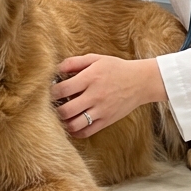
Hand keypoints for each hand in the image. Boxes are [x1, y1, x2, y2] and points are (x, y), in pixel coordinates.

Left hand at [50, 54, 167, 137]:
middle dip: (55, 109)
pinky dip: (75, 131)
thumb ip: (74, 62)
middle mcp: (95, 95)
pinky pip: (86, 132)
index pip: (63, 89)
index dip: (52, 92)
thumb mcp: (96, 59)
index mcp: (91, 78)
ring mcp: (101, 110)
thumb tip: (55, 69)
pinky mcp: (107, 120)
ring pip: (74, 124)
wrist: (140, 82)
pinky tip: (72, 124)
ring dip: (64, 122)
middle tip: (53, 106)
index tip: (51, 91)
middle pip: (66, 110)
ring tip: (62, 115)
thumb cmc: (116, 68)